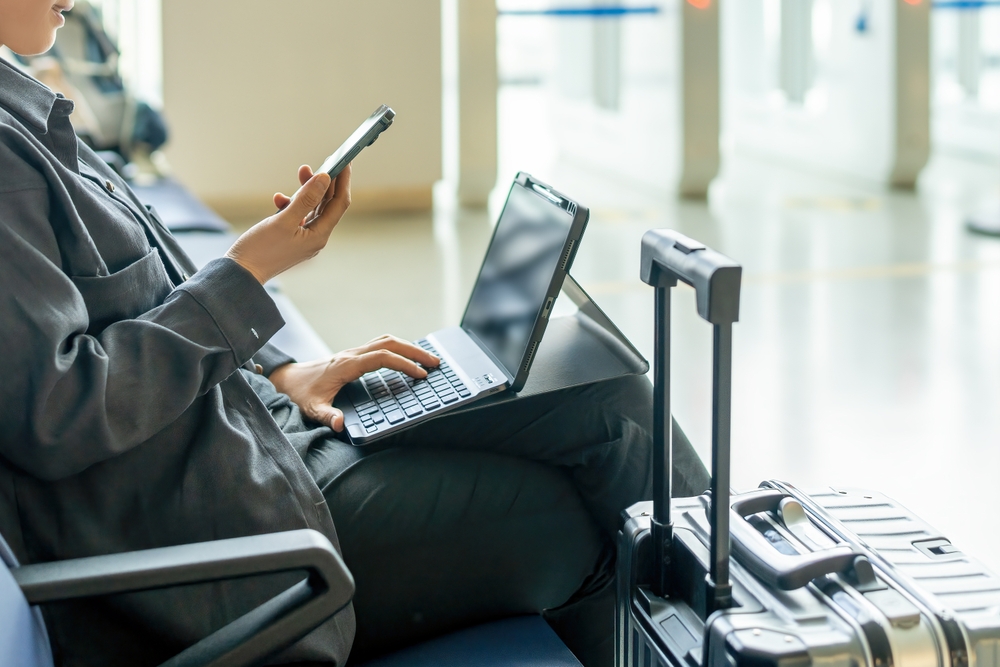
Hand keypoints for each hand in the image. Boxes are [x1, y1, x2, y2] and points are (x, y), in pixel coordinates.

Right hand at [225, 164, 351, 283]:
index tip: (344, 162)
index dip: (343, 182)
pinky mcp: (291, 238)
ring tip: (301, 171)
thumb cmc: (260, 250)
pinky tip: (279, 199)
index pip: (339, 204)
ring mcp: (303, 238)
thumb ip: (305, 199)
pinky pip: (297, 216)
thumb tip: (324, 178)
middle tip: (320, 162)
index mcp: (319, 235)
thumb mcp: (283, 221)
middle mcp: (315, 237)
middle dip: (324, 183)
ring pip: (312, 208)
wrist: (240, 274)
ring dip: (306, 190)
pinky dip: (291, 204)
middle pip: (327, 205)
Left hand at [268, 335, 439, 431]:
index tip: (420, 375)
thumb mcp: (311, 408)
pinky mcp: (353, 355)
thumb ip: (327, 416)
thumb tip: (341, 425)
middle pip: (389, 343)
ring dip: (408, 347)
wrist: (286, 380)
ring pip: (386, 341)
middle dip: (414, 351)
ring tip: (427, 359)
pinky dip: (398, 349)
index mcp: (346, 365)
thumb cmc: (299, 394)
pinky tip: (407, 358)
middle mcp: (351, 354)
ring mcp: (353, 352)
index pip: (382, 357)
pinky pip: (380, 346)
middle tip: (435, 363)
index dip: (403, 364)